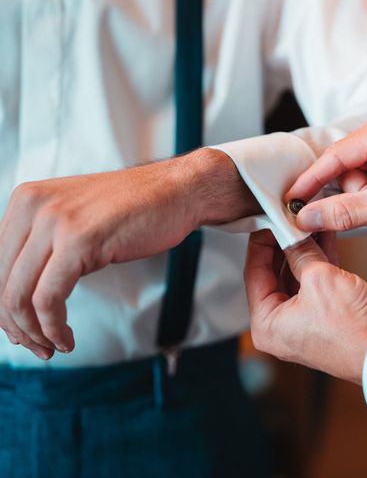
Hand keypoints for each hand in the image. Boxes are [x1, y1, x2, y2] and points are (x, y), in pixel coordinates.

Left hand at [0, 148, 259, 358]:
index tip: (22, 330)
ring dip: (34, 332)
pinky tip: (67, 338)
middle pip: (1, 283)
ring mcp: (55, 221)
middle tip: (36, 347)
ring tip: (53, 346)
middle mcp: (33, 207)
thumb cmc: (135, 209)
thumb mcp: (77, 219)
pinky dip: (53, 327)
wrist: (177, 191)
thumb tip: (22, 296)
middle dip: (16, 326)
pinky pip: (49, 298)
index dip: (3, 307)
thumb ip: (46, 245)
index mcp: (26, 200)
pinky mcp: (79, 240)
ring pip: (18, 295)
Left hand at [244, 230, 366, 383]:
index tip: (268, 219)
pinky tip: (324, 237)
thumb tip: (291, 232)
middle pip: (274, 274)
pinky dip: (319, 262)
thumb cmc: (351, 330)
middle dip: (286, 243)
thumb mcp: (319, 279)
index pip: (254, 272)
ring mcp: (302, 322)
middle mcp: (280, 326)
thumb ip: (300, 252)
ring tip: (309, 222)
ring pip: (297, 277)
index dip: (261, 242)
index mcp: (266, 324)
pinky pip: (315, 284)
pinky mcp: (323, 317)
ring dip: (305, 250)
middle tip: (290, 218)